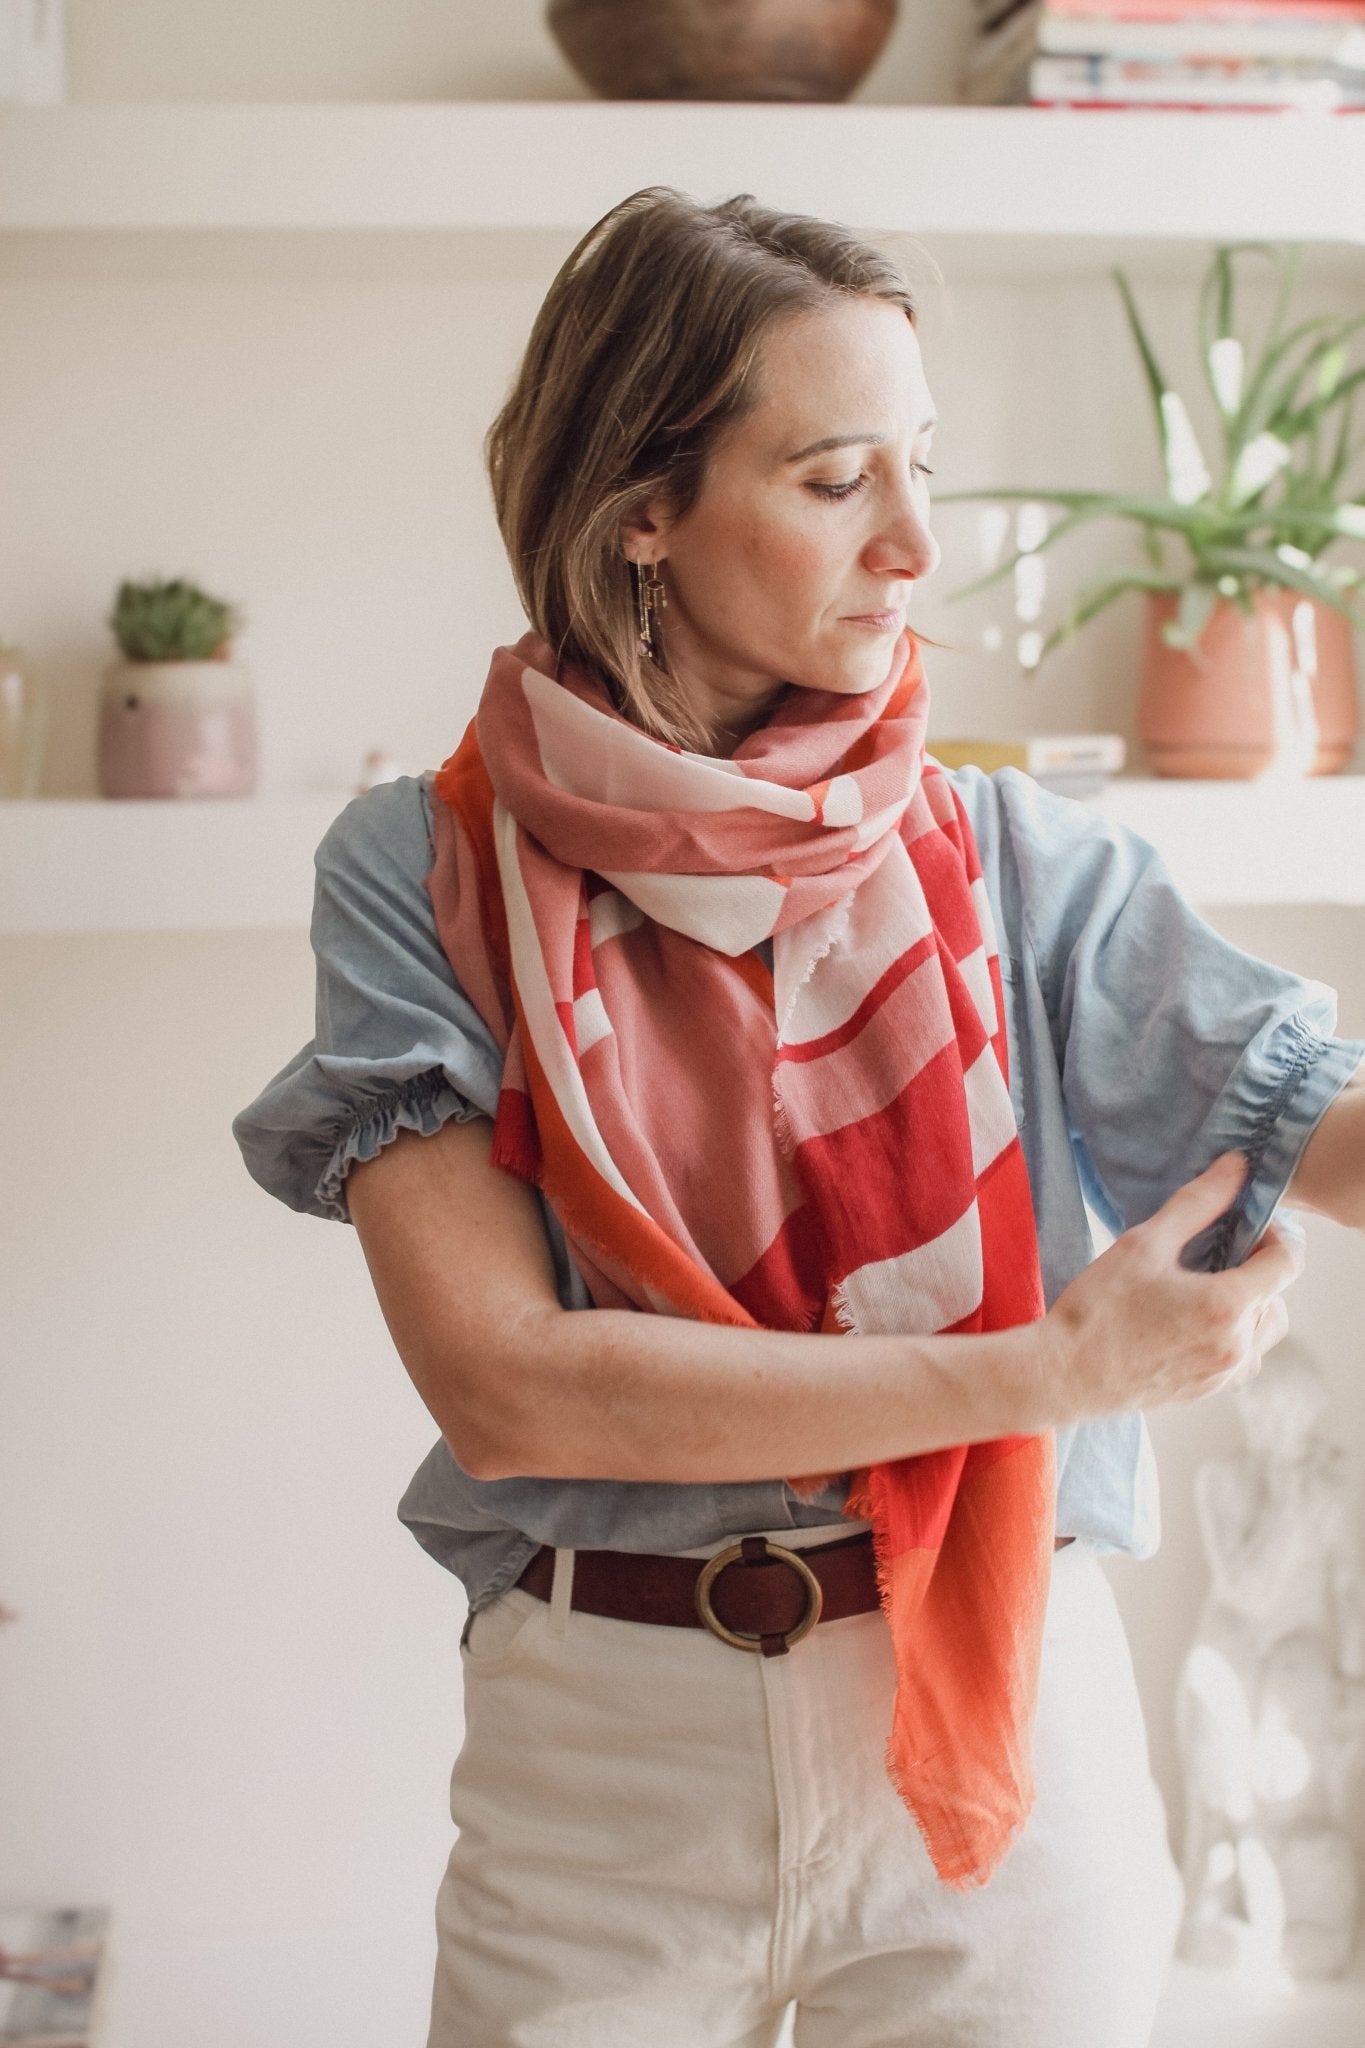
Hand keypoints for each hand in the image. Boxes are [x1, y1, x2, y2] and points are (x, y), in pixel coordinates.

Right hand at [1036, 1152, 1304, 1427]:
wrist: (1063, 1375)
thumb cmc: (1098, 1310)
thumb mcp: (1144, 1243)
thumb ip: (1198, 1202)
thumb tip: (1236, 1167)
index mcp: (1227, 1306)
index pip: (1288, 1263)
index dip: (1275, 1234)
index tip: (1244, 1225)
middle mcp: (1237, 1346)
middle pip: (1279, 1298)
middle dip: (1259, 1271)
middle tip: (1218, 1254)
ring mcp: (1223, 1374)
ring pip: (1264, 1332)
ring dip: (1250, 1306)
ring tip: (1204, 1288)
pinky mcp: (1206, 1391)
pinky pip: (1242, 1359)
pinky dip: (1233, 1335)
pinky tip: (1190, 1321)